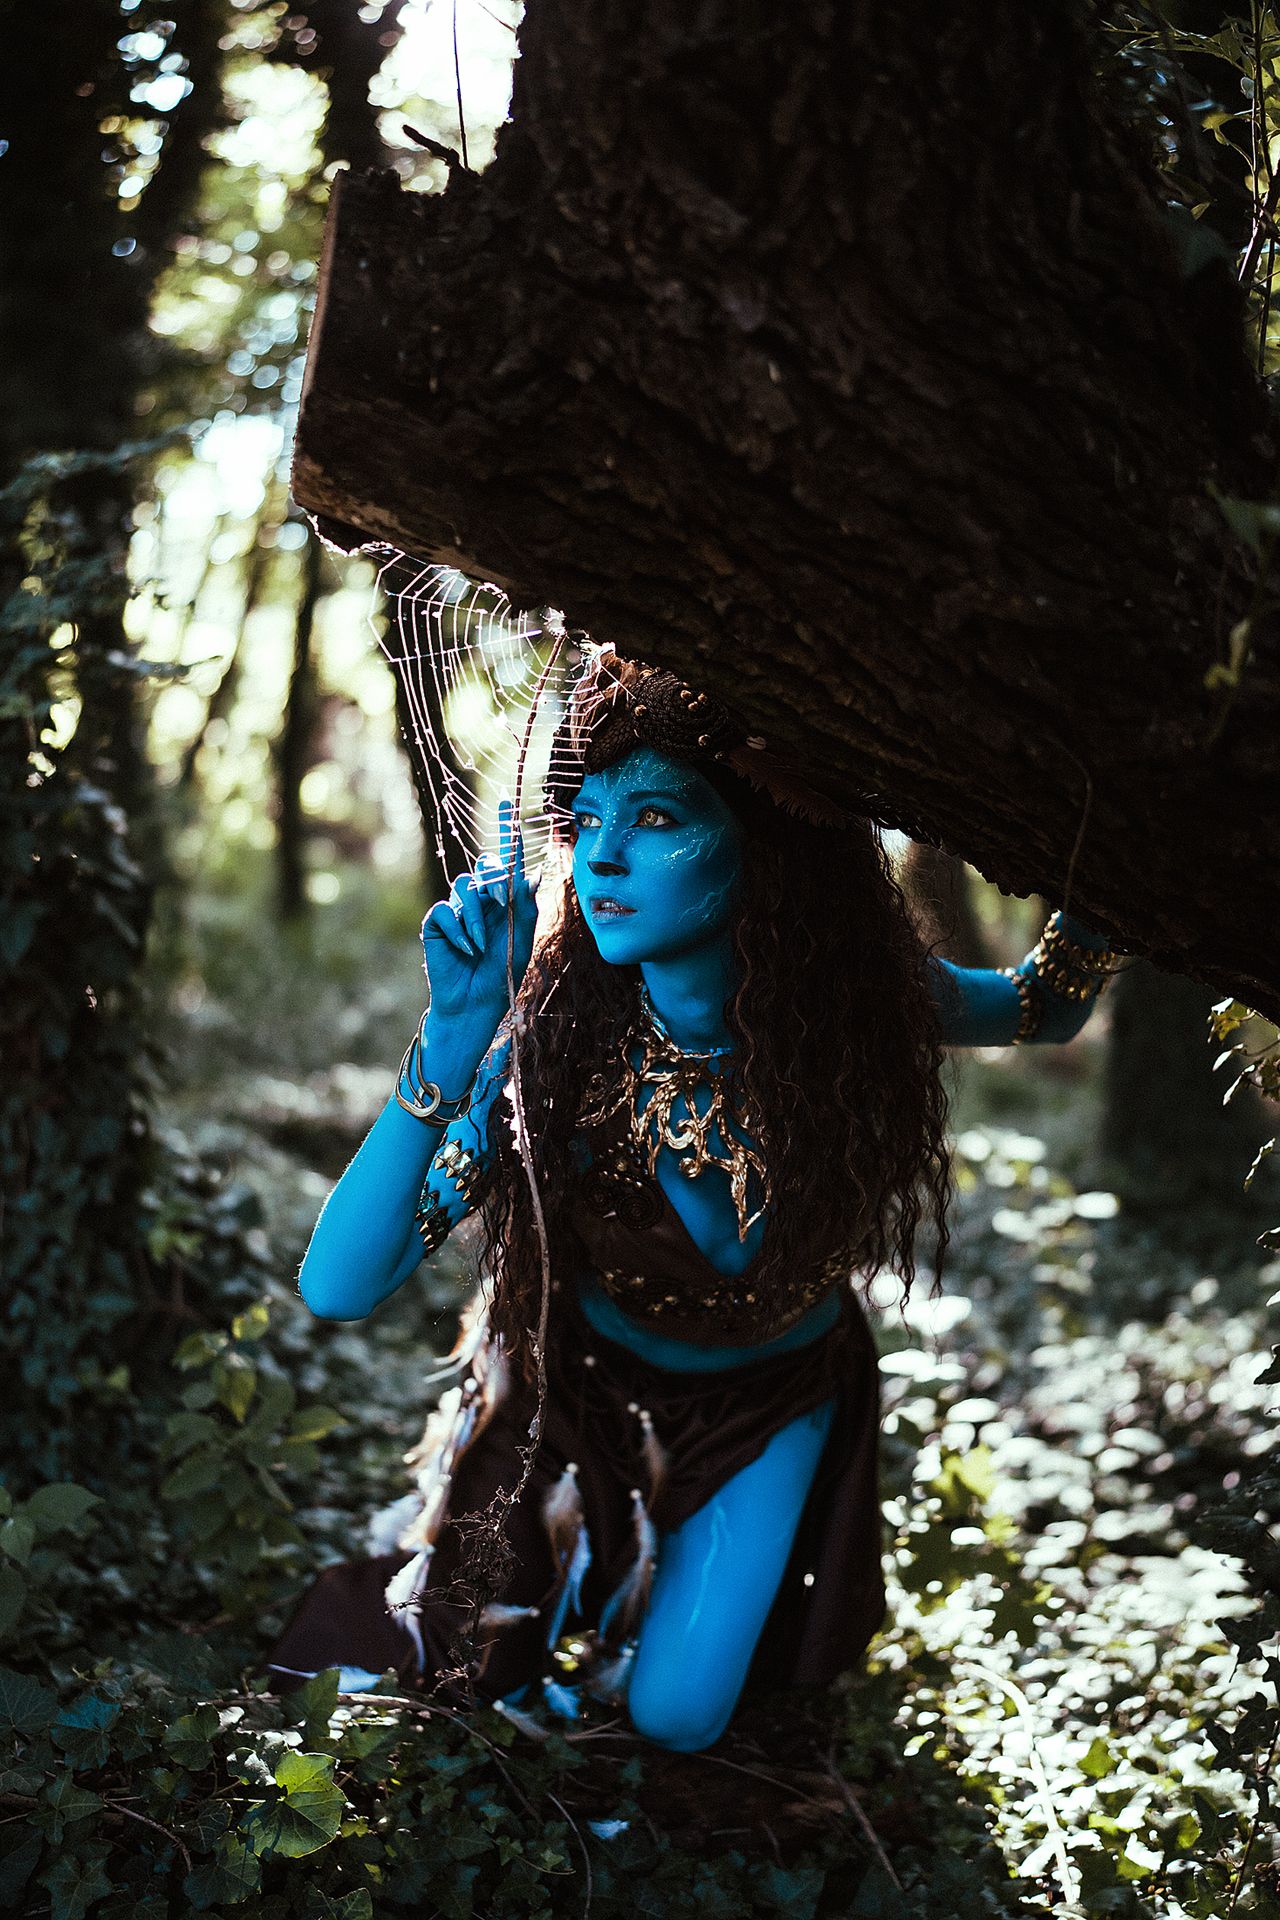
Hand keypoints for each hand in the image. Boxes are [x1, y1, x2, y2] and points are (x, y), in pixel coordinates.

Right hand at [420, 799, 538, 1056]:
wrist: (477, 1003)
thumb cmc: (502, 972)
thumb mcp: (521, 936)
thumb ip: (524, 904)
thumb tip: (530, 873)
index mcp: (503, 899)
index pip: (505, 859)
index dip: (506, 830)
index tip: (507, 802)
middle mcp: (479, 899)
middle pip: (484, 866)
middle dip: (495, 881)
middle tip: (502, 904)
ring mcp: (455, 910)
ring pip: (464, 888)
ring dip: (476, 917)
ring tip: (481, 945)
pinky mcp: (435, 924)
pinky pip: (444, 912)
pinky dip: (458, 932)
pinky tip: (465, 951)